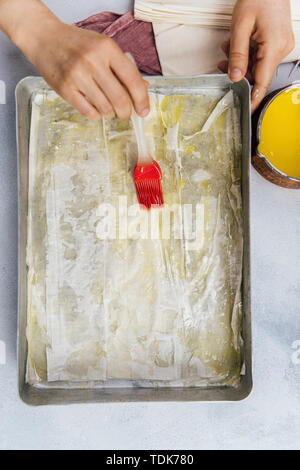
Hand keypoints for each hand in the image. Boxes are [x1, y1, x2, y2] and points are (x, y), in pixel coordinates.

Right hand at [0, 0, 149, 119]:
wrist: (45, 38)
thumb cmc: (77, 44)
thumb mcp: (103, 48)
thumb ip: (123, 67)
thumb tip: (144, 88)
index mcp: (107, 48)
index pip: (132, 79)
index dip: (142, 99)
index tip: (144, 111)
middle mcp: (92, 60)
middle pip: (119, 98)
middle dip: (125, 112)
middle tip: (124, 114)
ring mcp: (77, 75)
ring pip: (104, 107)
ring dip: (110, 113)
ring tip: (108, 109)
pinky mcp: (64, 88)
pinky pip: (88, 112)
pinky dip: (96, 115)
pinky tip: (95, 109)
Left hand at [218, 0, 294, 111]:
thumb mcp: (240, 27)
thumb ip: (237, 54)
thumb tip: (235, 76)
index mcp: (274, 46)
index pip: (262, 81)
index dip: (254, 97)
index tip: (247, 110)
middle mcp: (281, 48)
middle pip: (258, 73)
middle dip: (239, 71)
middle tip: (222, 64)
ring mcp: (281, 44)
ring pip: (258, 64)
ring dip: (241, 60)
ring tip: (227, 48)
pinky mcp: (278, 41)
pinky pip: (261, 55)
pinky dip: (248, 53)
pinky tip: (236, 44)